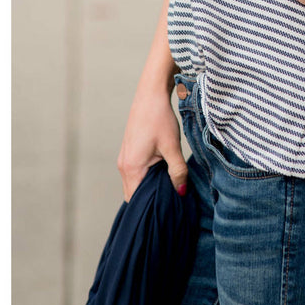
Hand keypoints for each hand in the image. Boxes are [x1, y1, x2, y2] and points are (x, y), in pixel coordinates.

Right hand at [116, 82, 188, 201]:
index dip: (150, 207)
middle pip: (134, 194)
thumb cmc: (159, 118)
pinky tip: (162, 173)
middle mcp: (123, 166)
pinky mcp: (129, 152)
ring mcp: (125, 158)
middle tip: (171, 201)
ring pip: (135, 183)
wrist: (151, 94)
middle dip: (150, 200)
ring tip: (169, 188)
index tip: (167, 210)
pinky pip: (136, 173)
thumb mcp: (172, 146)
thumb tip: (181, 192)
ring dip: (149, 187)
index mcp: (131, 167)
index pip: (136, 200)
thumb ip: (177, 171)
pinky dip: (147, 177)